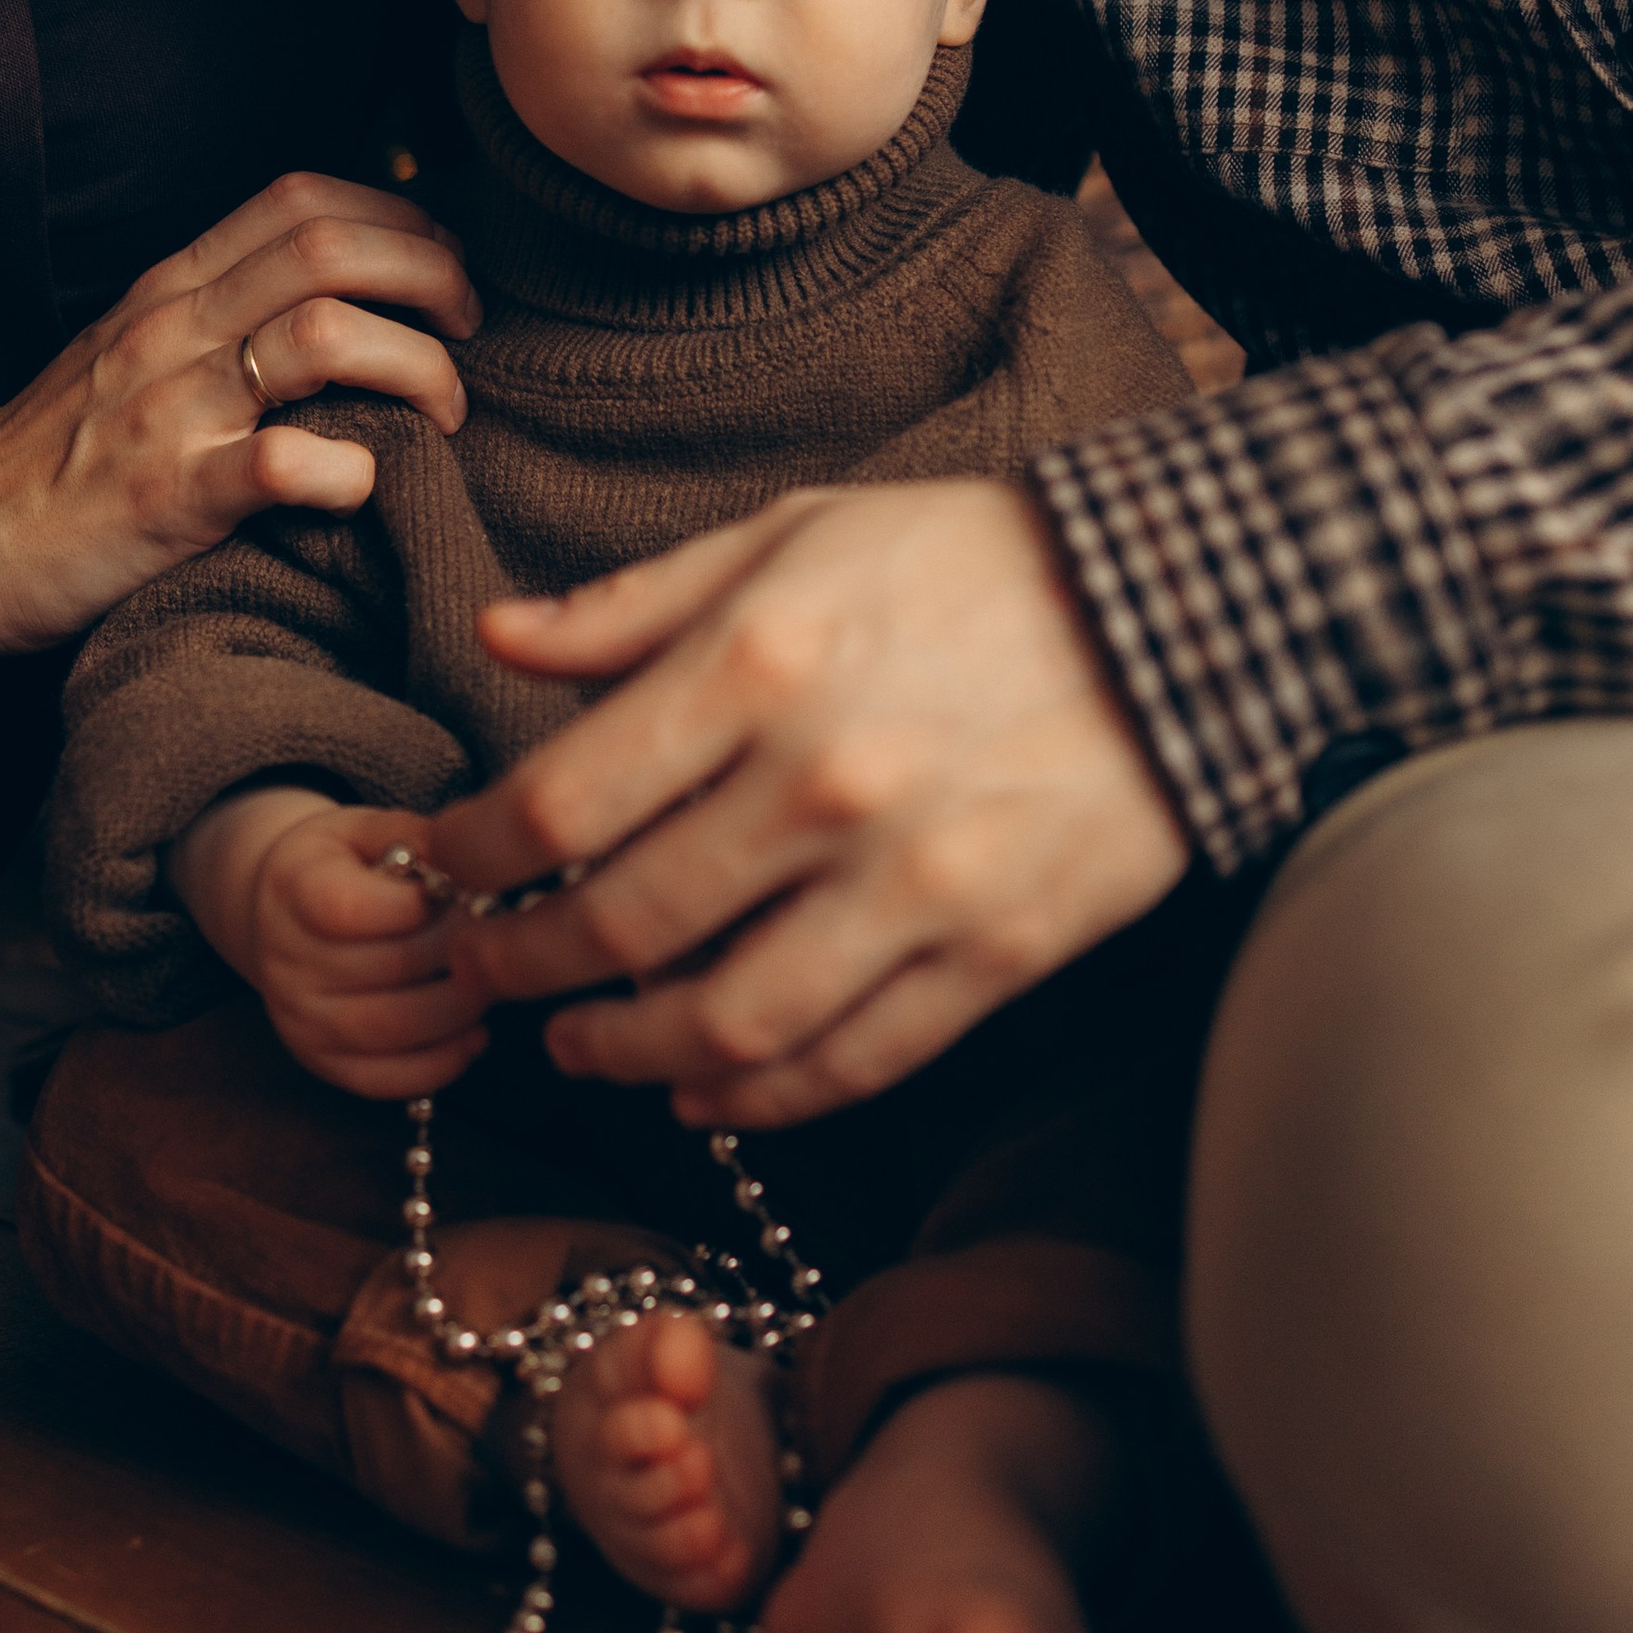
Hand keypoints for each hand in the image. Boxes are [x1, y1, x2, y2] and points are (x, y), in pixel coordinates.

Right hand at [0, 172, 477, 648]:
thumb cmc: (62, 451)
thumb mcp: (138, 349)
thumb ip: (222, 309)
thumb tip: (343, 288)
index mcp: (173, 289)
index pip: (302, 200)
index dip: (398, 216)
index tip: (442, 266)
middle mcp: (175, 330)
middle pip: (331, 248)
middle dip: (431, 274)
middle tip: (468, 329)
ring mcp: (173, 410)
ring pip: (326, 336)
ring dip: (417, 365)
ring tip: (443, 413)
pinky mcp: (170, 497)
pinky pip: (283, 461)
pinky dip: (349, 470)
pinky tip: (365, 486)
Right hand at [173, 786, 485, 1098]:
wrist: (280, 915)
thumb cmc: (338, 865)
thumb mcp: (363, 830)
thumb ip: (412, 837)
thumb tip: (473, 859)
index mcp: (293, 889)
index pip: (347, 908)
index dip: (415, 904)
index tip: (459, 889)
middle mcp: (285, 960)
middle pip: (387, 969)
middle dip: (457, 951)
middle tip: (497, 933)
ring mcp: (299, 1018)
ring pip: (392, 1029)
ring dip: (458, 1009)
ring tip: (490, 980)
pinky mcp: (320, 1061)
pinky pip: (384, 1079)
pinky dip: (441, 1064)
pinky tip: (473, 1034)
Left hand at [431, 483, 1189, 1129]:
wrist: (1183, 609)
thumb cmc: (969, 560)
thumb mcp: (793, 535)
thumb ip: (637, 603)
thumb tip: (499, 638)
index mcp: (760, 664)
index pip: (562, 798)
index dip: (478, 853)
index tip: (449, 865)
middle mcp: (824, 784)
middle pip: (621, 925)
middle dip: (522, 965)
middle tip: (482, 970)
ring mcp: (915, 882)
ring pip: (725, 1024)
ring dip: (624, 1056)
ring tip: (578, 1047)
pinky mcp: (995, 952)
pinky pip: (850, 1061)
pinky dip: (759, 1097)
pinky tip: (705, 1093)